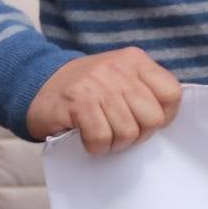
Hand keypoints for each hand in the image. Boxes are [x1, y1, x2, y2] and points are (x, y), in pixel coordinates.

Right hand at [26, 48, 181, 153]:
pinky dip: (96, 148)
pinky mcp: (77, 104)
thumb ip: (142, 89)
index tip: (145, 122)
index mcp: (134, 60)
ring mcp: (97, 86)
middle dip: (138, 135)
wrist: (36, 85)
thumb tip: (163, 119)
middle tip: (121, 134)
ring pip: (128, 132)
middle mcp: (118, 70)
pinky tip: (87, 141)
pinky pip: (101, 138)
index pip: (172, 94)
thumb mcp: (117, 76)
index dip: (164, 117)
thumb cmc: (82, 89)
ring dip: (115, 145)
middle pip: (152, 118)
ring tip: (102, 137)